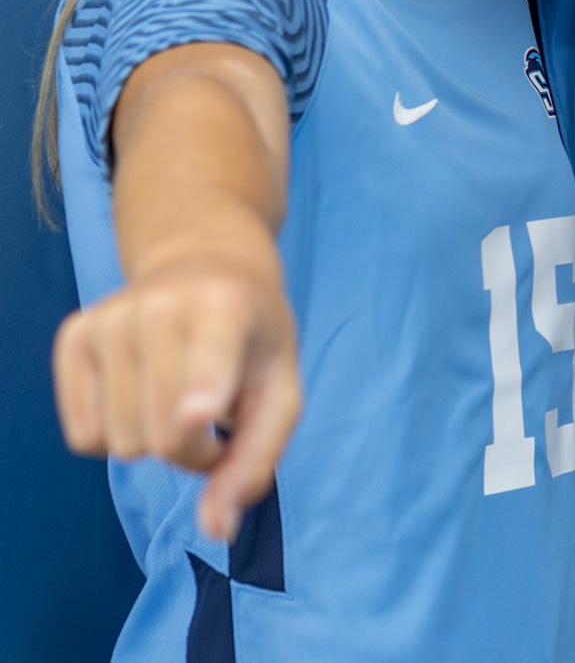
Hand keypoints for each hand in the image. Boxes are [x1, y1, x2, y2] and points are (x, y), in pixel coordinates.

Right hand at [52, 254, 300, 542]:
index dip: (202, 393)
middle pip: (160, 439)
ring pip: (118, 443)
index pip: (206, 366)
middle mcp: (161, 305)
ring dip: (154, 443)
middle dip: (192, 450)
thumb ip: (256, 460)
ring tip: (178, 399)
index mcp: (226, 309)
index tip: (202, 413)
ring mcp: (109, 318)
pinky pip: (82, 434)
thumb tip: (218, 530)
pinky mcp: (73, 335)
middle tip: (213, 416)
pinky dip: (113, 434)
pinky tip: (140, 395)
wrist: (208, 266)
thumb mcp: (279, 391)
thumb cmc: (253, 340)